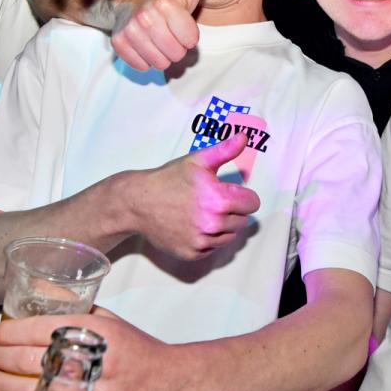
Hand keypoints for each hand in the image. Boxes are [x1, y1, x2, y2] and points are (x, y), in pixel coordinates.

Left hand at [0, 308, 194, 390]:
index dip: (8, 331)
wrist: (176, 385)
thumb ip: (79, 316)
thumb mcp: (113, 323)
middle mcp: (95, 361)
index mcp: (98, 331)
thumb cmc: (142, 353)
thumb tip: (43, 306)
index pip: (40, 328)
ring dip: (2, 384)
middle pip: (30, 358)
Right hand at [110, 0, 217, 70]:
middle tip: (172, 36)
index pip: (191, 40)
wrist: (132, 0)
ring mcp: (130, 30)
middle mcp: (145, 17)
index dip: (190, 37)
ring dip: (163, 57)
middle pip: (176, 54)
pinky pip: (141, 66)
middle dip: (178, 48)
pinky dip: (147, 61)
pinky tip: (147, 47)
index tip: (184, 27)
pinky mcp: (119, 42)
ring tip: (160, 42)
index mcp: (166, 4)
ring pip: (160, 63)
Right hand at [114, 131, 260, 259]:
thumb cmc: (169, 179)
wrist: (138, 203)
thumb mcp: (197, 160)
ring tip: (203, 213)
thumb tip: (244, 137)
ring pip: (229, 236)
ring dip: (222, 226)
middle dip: (233, 211)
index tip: (231, 192)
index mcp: (219, 200)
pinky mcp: (192, 254)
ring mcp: (201, 242)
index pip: (252, 204)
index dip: (244, 196)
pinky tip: (193, 225)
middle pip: (242, 221)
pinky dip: (208, 239)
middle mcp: (212, 224)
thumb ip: (225, 150)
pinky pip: (213, 248)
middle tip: (213, 202)